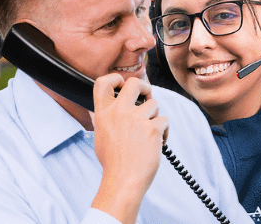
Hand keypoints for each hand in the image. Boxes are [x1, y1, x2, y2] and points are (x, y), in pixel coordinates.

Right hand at [90, 73, 168, 223]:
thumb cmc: (113, 163)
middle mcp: (119, 113)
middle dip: (144, 86)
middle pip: (134, 83)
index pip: (102, 82)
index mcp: (103, 114)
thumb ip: (101, 120)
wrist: (123, 181)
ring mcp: (136, 120)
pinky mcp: (152, 129)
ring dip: (155, 117)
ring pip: (154, 104)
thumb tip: (96, 111)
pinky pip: (164, 121)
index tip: (122, 85)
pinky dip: (164, 132)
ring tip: (150, 134)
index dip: (115, 78)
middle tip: (147, 97)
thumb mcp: (99, 137)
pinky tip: (157, 144)